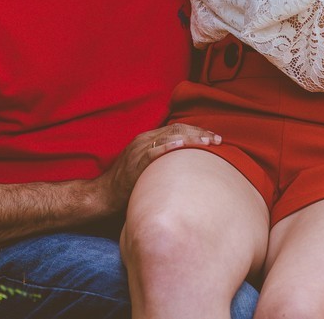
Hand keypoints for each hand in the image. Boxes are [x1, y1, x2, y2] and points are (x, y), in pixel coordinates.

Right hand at [94, 124, 222, 212]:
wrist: (105, 194)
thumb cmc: (128, 182)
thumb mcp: (147, 164)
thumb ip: (163, 158)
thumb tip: (186, 161)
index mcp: (148, 138)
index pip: (178, 128)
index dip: (197, 131)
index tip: (214, 138)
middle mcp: (145, 139)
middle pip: (177, 129)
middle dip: (200, 133)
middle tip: (219, 140)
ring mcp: (139, 149)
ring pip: (169, 136)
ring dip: (191, 138)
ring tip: (208, 142)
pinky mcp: (136, 161)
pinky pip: (154, 151)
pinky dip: (169, 146)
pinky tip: (181, 145)